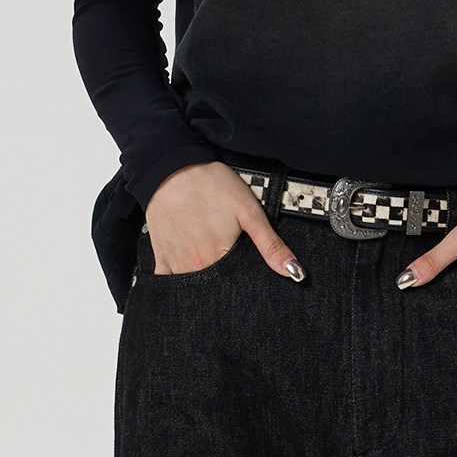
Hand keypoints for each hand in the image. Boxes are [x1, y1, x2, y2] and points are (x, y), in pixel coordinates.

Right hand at [144, 161, 304, 279]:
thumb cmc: (212, 185)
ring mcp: (175, 264)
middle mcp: (195, 267)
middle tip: (228, 260)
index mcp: (219, 259)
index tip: (247, 276)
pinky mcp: (161, 257)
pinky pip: (168, 282)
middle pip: (215, 288)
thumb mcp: (250, 212)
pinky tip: (188, 269)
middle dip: (226, 284)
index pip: (237, 288)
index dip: (245, 285)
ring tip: (211, 259)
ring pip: (193, 286)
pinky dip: (177, 282)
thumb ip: (271, 246)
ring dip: (204, 281)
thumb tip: (295, 273)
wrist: (173, 167)